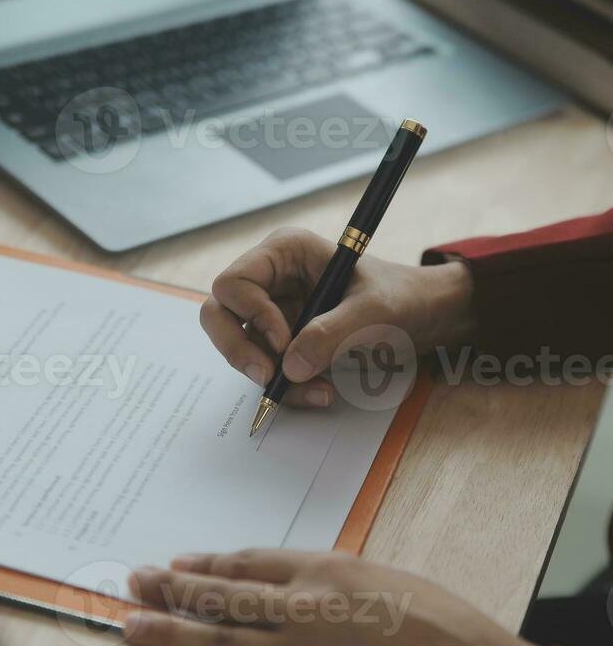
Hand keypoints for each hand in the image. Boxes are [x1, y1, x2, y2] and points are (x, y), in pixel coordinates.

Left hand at [124, 551, 537, 645]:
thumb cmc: (443, 624)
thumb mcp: (384, 578)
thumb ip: (330, 580)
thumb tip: (288, 587)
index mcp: (325, 568)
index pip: (246, 563)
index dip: (206, 565)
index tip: (176, 565)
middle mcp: (301, 607)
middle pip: (219, 597)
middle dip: (170, 590)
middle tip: (132, 585)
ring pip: (217, 642)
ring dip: (170, 633)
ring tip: (133, 627)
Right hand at [200, 228, 474, 407]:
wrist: (425, 320)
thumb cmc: (401, 299)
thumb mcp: (373, 312)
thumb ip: (332, 334)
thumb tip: (289, 367)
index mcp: (284, 253)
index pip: (234, 283)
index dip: (251, 315)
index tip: (283, 342)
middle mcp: (270, 281)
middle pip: (219, 315)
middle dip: (239, 351)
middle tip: (268, 378)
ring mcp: (273, 314)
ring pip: (243, 351)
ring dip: (273, 378)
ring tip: (318, 391)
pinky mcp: (284, 344)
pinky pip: (268, 370)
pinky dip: (289, 388)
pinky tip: (321, 392)